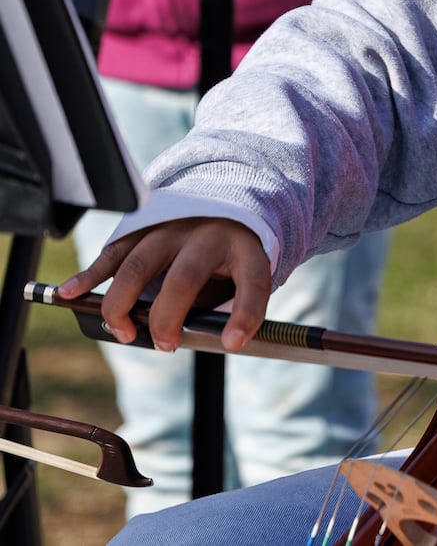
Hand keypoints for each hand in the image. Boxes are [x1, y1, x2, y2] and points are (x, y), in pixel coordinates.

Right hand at [60, 218, 271, 353]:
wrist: (223, 206)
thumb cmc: (229, 257)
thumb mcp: (240, 277)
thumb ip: (221, 305)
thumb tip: (190, 338)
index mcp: (245, 248)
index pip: (253, 281)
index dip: (244, 314)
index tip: (233, 342)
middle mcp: (209, 233)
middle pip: (184, 277)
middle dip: (168, 318)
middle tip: (166, 344)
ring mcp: (173, 228)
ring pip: (139, 265)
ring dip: (123, 305)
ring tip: (125, 333)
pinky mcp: (144, 228)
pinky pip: (113, 252)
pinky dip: (89, 275)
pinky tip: (70, 293)